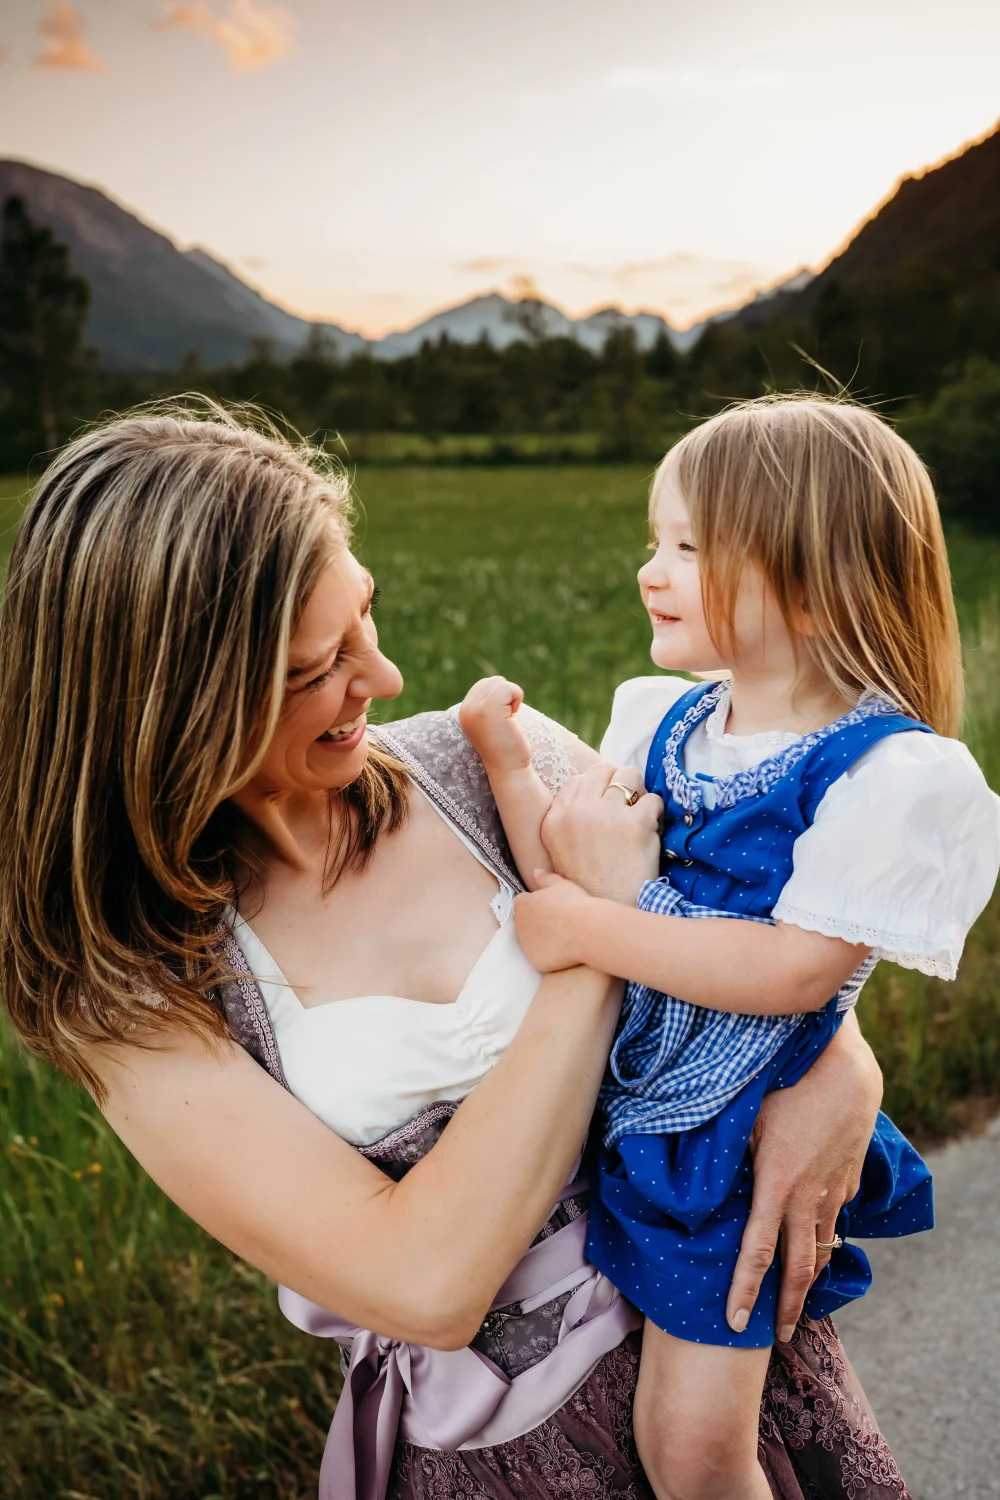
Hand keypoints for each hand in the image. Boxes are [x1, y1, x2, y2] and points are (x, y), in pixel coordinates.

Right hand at [458, 677, 531, 775]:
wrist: (509, 770)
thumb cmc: (507, 748)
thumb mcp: (492, 723)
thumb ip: (488, 704)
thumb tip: (498, 683)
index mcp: (465, 712)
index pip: (484, 685)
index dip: (501, 699)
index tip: (502, 721)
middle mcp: (466, 709)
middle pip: (492, 681)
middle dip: (506, 697)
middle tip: (507, 720)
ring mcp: (476, 708)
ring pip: (501, 683)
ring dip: (513, 698)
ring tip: (509, 720)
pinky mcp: (489, 709)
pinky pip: (509, 688)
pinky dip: (517, 698)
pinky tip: (513, 718)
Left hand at [514, 870, 594, 971]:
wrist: (587, 931)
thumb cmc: (575, 904)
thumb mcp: (561, 885)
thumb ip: (546, 878)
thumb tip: (535, 872)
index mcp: (523, 905)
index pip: (522, 903)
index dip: (536, 905)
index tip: (551, 908)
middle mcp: (519, 925)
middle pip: (525, 923)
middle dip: (537, 923)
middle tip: (559, 923)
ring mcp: (526, 945)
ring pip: (532, 941)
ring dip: (542, 939)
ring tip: (564, 936)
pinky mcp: (535, 961)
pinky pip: (541, 957)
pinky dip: (549, 955)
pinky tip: (564, 950)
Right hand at [541, 763, 661, 903]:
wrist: (609, 914)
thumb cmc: (589, 887)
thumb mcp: (560, 852)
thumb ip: (568, 821)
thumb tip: (586, 794)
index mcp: (555, 819)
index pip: (578, 780)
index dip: (597, 790)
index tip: (605, 806)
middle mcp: (577, 812)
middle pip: (602, 770)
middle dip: (617, 783)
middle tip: (626, 806)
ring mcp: (606, 815)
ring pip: (629, 775)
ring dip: (638, 793)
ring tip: (638, 816)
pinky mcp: (635, 824)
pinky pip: (652, 799)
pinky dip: (655, 813)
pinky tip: (650, 832)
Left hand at [726, 1014, 882, 1340]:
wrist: (844, 1066)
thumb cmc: (783, 1082)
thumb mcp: (743, 1116)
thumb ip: (724, 1152)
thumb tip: (698, 1179)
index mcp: (776, 1184)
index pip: (756, 1252)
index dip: (746, 1291)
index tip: (737, 1323)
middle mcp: (808, 1195)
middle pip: (801, 1266)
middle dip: (790, 1306)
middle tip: (783, 1337)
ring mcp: (835, 1188)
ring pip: (824, 1244)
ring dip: (813, 1276)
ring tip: (803, 1301)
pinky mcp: (850, 1175)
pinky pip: (839, 1215)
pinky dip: (829, 1236)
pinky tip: (822, 1242)